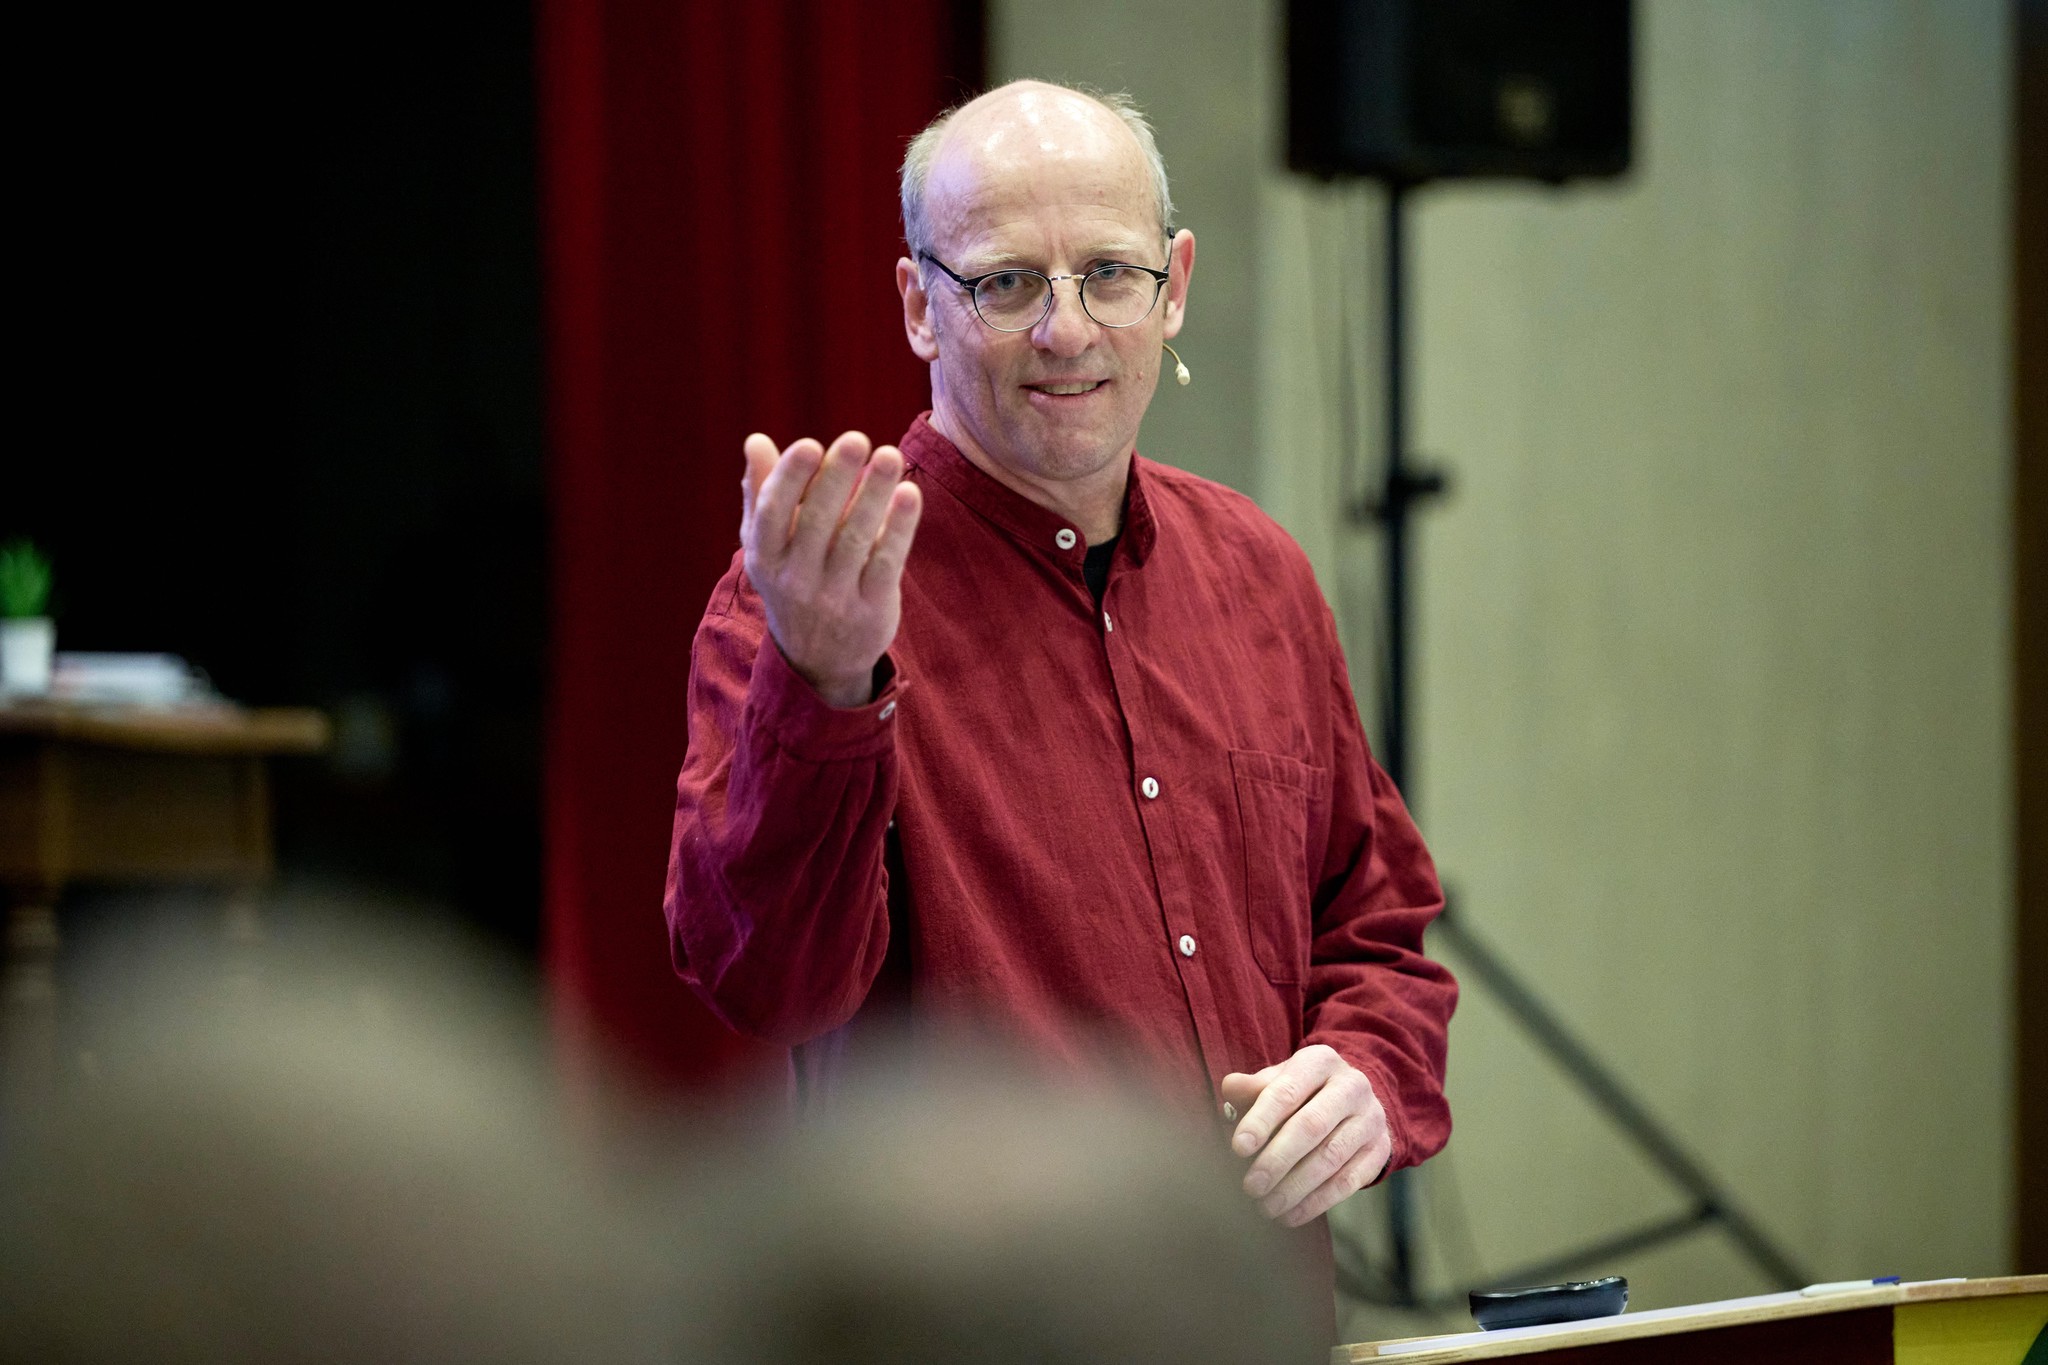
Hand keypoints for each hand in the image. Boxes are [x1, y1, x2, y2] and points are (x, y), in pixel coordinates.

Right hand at [741, 430, 923, 706]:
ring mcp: (834, 597)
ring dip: (873, 495)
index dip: (789, 479)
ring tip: (890, 455)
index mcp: (766, 557)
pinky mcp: (871, 609)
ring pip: (855, 540)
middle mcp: (796, 579)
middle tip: (858, 439)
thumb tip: (756, 441)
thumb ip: (762, 493)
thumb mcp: (768, 545)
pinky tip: (909, 494)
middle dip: (837, 478)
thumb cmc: (792, 580)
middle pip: (817, 522)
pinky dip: (899, 529)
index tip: (810, 445)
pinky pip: (886, 564)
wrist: (818, 660)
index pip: (773, 514)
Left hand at [1220, 1044, 1390, 1227]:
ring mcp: (1371, 1119)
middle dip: (1277, 1160)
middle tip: (1250, 1186)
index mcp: (1321, 1061)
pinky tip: (1290, 1216)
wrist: (1355, 1101)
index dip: (1261, 1120)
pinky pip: (1348, 1182)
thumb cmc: (1303, 1091)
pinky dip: (1316, 1202)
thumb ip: (1253, 1086)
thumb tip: (1229, 1088)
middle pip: (1312, 1126)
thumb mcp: (1280, 1080)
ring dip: (1295, 1187)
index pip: (1287, 1091)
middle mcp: (1352, 1086)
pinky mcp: (1380, 1150)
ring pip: (1331, 1158)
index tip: (1238, 1148)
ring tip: (1265, 1207)